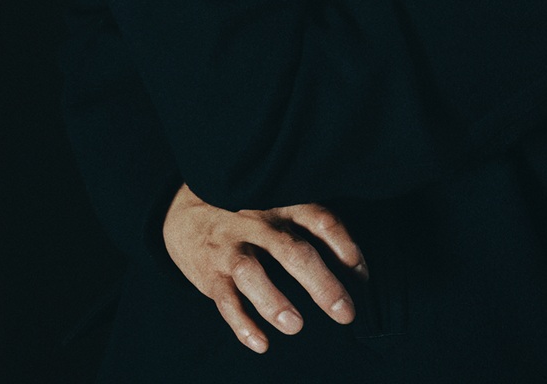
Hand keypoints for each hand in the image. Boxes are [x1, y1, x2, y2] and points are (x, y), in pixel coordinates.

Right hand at [163, 184, 367, 353]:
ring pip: (252, 273)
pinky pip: (224, 301)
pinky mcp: (210, 273)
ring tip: (296, 325)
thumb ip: (311, 223)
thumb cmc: (249, 211)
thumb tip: (356, 264)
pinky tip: (261, 343)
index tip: (362, 276)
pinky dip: (242, 324)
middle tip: (344, 312)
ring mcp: (232, 247)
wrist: (185, 210)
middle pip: (292, 250)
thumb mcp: (279, 202)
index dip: (345, 247)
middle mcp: (259, 222)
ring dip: (274, 301)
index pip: (320, 221)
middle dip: (321, 283)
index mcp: (283, 202)